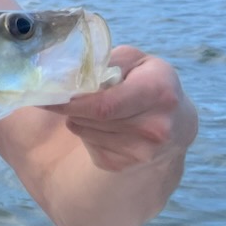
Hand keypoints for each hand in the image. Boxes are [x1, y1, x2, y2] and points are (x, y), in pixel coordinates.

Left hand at [51, 46, 197, 171]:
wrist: (178, 122)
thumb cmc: (150, 82)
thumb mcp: (134, 60)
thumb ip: (106, 63)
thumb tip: (69, 75)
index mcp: (159, 93)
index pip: (105, 105)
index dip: (72, 102)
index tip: (48, 96)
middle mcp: (156, 128)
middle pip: (93, 119)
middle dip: (72, 106)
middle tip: (63, 95)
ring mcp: (143, 152)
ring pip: (86, 132)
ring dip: (79, 118)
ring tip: (93, 107)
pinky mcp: (126, 165)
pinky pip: (90, 146)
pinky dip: (87, 132)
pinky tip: (104, 124)